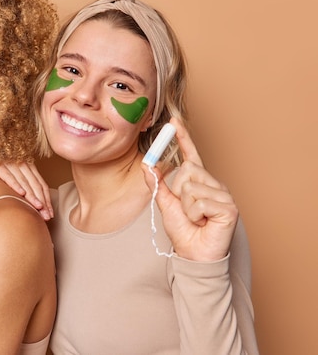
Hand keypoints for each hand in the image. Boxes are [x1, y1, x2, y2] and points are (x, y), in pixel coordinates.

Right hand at [0, 160, 52, 219]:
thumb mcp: (14, 165)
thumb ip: (24, 178)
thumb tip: (30, 199)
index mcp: (28, 165)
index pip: (41, 184)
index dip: (47, 199)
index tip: (50, 213)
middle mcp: (22, 163)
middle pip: (35, 185)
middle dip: (42, 201)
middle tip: (47, 216)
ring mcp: (9, 163)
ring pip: (24, 181)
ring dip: (32, 196)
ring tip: (38, 208)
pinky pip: (7, 175)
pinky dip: (15, 184)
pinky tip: (21, 193)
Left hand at [141, 118, 237, 261]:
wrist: (193, 255)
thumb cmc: (184, 231)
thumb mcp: (165, 204)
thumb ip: (157, 184)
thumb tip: (147, 164)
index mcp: (199, 182)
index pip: (191, 156)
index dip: (182, 138)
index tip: (174, 121)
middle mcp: (213, 184)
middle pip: (188, 169)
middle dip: (178, 191)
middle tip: (186, 209)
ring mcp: (223, 195)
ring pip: (191, 187)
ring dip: (186, 207)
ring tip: (196, 218)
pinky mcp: (229, 208)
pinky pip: (199, 202)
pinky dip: (194, 215)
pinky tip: (203, 223)